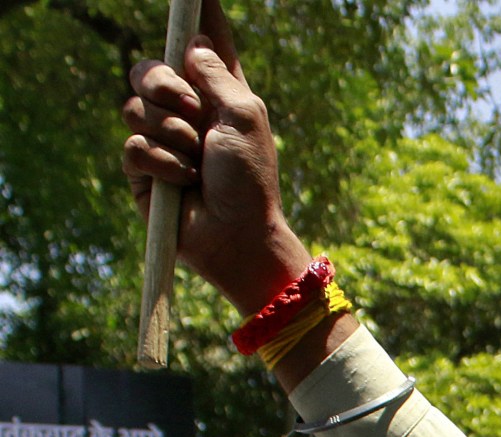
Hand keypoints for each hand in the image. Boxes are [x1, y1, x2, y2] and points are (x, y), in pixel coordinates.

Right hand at [119, 0, 311, 315]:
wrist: (238, 235)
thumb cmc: (252, 179)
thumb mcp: (244, 116)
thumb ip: (217, 75)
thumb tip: (194, 43)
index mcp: (218, 94)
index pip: (203, 46)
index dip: (199, 18)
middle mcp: (187, 112)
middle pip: (147, 69)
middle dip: (162, 84)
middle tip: (189, 108)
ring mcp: (161, 140)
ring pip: (135, 108)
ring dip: (170, 134)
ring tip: (196, 161)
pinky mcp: (143, 171)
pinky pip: (134, 146)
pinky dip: (161, 163)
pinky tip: (183, 182)